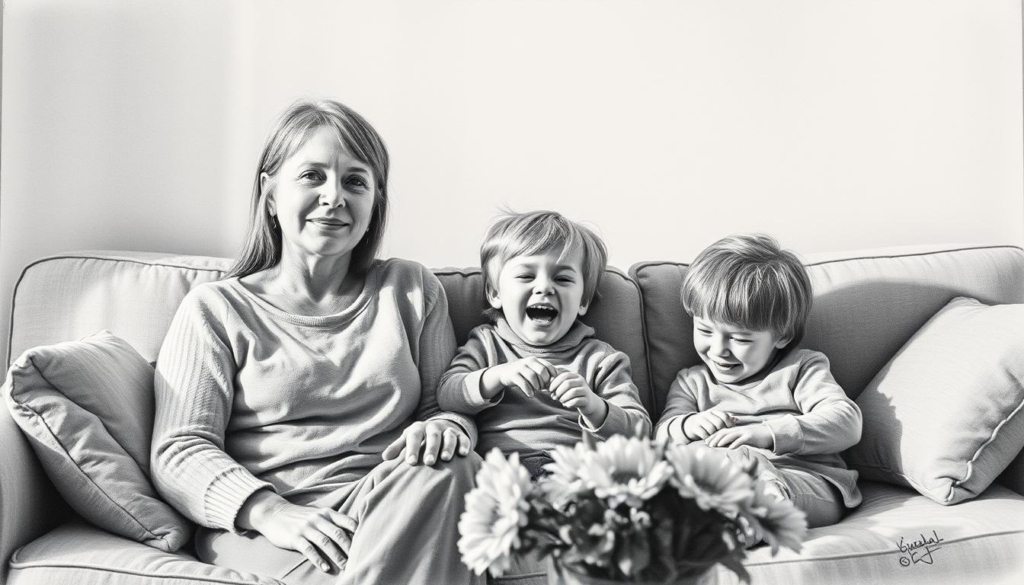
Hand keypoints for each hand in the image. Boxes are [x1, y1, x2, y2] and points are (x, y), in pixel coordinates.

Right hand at [238, 490, 355, 572]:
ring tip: (345, 566)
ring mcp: (306, 528)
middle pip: (338, 534)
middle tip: (358, 559)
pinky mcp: (295, 537)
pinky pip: (309, 549)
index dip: (358, 532)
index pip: (347, 521)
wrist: (274, 513)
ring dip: (337, 556)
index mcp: (327, 513)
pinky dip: (318, 559)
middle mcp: (318, 519)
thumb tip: (354, 532)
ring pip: (325, 543)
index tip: (367, 542)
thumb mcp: (318, 514)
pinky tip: (325, 568)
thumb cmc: (300, 516)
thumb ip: (333, 521)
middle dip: (349, 548)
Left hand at [382, 419, 470, 464]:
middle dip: (431, 448)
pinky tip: (463, 454)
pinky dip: (464, 445)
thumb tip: (385, 458)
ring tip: (446, 459)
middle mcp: (433, 428)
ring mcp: (448, 430)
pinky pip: (463, 439)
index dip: (412, 448)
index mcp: (418, 428)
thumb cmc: (420, 438)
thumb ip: (397, 448)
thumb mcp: (408, 439)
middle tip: (429, 462)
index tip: (411, 462)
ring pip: (449, 436)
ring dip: (448, 446)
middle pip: (433, 436)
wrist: (440, 427)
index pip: (414, 436)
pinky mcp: (460, 435)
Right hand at [486, 357, 556, 397]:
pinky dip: (528, 390)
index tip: (550, 384)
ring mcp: (520, 367)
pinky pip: (523, 383)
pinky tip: (530, 394)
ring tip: (536, 390)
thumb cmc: (523, 373)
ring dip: (536, 386)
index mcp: (535, 360)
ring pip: (532, 377)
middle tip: (543, 388)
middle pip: (542, 371)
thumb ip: (544, 374)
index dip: (552, 377)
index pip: (549, 366)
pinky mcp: (513, 375)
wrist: (505, 372)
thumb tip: (556, 383)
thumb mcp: (533, 370)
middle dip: (544, 382)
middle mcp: (528, 361)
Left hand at [548, 371, 605, 423]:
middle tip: (553, 397)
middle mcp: (581, 381)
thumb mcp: (566, 386)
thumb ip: (557, 382)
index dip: (555, 383)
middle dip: (558, 391)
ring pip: (573, 392)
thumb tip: (546, 380)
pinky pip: (577, 401)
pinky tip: (566, 405)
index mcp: (576, 376)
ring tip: (560, 401)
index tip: (550, 390)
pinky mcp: (587, 400)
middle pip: (568, 383)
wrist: (589, 402)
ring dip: (563, 397)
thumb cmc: (573, 393)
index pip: (564, 376)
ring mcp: (585, 391)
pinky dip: (569, 403)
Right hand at [682, 410, 735, 440]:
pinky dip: (708, 438)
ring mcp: (700, 420)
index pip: (724, 415)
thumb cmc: (707, 424)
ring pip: (711, 428)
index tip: (730, 429)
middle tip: (722, 436)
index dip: (728, 423)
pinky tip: (709, 440)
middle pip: (718, 422)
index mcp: (713, 412)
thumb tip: (736, 419)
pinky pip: (704, 434)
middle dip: (722, 431)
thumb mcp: (715, 420)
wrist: (689, 425)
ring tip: (716, 439)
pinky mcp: (695, 427)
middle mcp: (706, 414)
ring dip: (714, 435)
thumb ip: (726, 420)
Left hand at [704, 421, 773, 449]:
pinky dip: (735, 443)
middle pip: (723, 432)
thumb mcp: (744, 438)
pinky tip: (730, 448)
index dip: (713, 436)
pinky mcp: (750, 436)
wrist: (769, 434)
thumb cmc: (756, 437)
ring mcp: (744, 432)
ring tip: (715, 446)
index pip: (721, 431)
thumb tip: (727, 446)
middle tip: (707, 444)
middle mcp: (738, 430)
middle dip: (714, 438)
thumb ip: (736, 440)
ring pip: (730, 435)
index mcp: (736, 430)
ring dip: (722, 440)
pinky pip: (741, 440)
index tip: (706, 441)